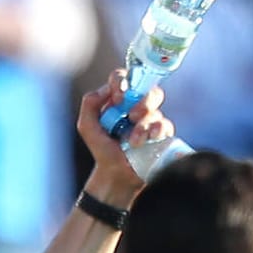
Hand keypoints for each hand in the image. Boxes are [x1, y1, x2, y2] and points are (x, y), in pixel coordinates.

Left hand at [77, 69, 171, 200]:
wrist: (116, 174)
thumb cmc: (102, 149)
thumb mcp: (86, 126)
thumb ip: (90, 104)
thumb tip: (107, 89)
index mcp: (118, 100)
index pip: (124, 78)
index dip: (123, 82)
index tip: (119, 98)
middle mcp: (136, 106)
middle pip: (148, 89)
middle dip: (142, 102)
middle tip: (132, 116)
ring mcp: (150, 119)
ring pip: (156, 110)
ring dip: (145, 125)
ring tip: (134, 141)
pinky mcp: (161, 134)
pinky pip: (166, 125)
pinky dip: (158, 131)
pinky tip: (150, 140)